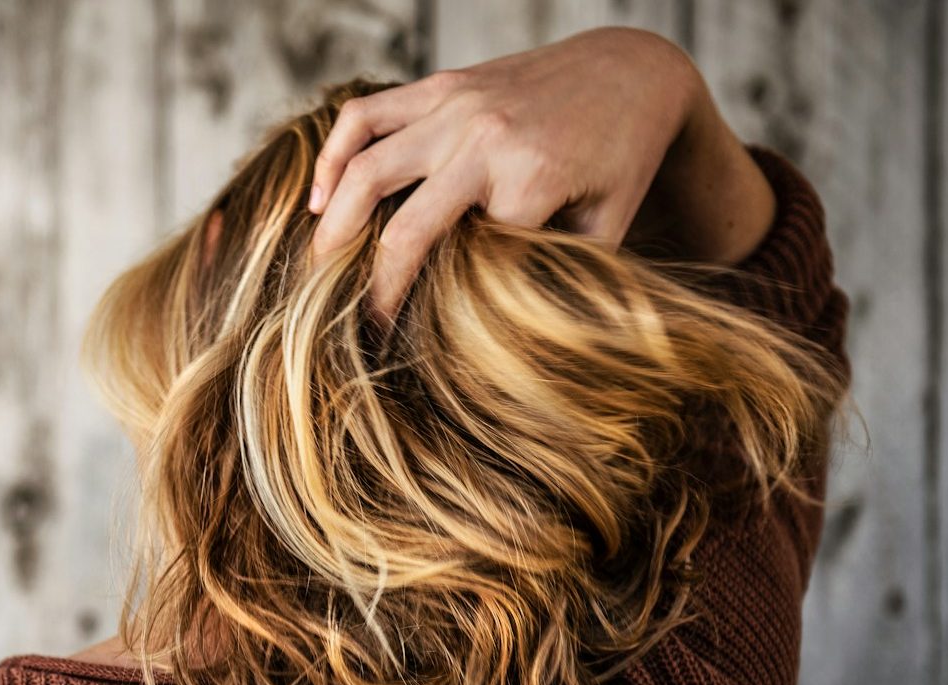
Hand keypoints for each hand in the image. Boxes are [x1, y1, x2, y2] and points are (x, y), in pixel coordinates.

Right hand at [307, 27, 765, 321]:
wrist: (631, 69)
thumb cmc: (622, 158)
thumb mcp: (609, 227)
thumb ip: (559, 275)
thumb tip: (510, 341)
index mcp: (532, 178)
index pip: (465, 265)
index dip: (436, 312)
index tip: (416, 352)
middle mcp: (485, 138)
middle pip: (401, 229)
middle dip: (370, 289)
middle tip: (347, 328)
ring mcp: (454, 105)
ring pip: (364, 168)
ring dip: (332, 227)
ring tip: (316, 270)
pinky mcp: (438, 85)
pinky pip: (363, 116)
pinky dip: (332, 156)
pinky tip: (318, 198)